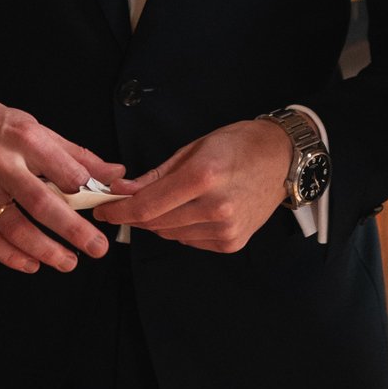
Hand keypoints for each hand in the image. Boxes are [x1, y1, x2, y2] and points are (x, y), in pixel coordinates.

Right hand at [0, 91, 130, 273]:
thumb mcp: (34, 127)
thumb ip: (74, 154)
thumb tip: (114, 173)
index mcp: (23, 138)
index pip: (61, 167)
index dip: (84, 187)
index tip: (102, 202)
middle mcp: (0, 163)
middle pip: (40, 203)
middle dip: (72, 229)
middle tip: (95, 247)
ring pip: (14, 228)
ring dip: (44, 250)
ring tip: (67, 262)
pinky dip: (10, 256)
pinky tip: (31, 263)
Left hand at [94, 119, 294, 253]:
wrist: (284, 159)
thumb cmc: (241, 145)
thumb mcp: (195, 148)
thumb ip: (157, 175)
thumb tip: (122, 192)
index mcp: (204, 176)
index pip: (147, 205)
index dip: (118, 211)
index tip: (103, 210)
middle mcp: (216, 207)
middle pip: (155, 223)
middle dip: (135, 214)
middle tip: (124, 204)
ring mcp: (226, 229)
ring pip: (170, 234)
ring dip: (159, 221)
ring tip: (168, 201)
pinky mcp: (231, 243)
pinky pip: (190, 240)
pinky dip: (181, 228)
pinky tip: (193, 210)